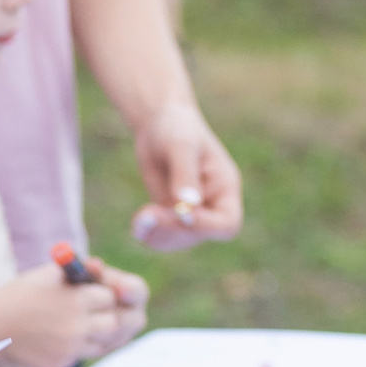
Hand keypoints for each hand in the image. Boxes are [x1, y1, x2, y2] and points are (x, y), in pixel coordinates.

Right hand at [0, 251, 148, 366]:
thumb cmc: (20, 295)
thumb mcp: (48, 275)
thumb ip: (77, 272)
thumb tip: (101, 268)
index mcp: (76, 299)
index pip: (109, 298)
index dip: (101, 296)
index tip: (93, 296)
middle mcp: (77, 326)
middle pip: (112, 324)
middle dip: (104, 317)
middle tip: (93, 314)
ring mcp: (69, 348)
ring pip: (99, 344)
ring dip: (92, 335)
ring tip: (72, 325)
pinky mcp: (61, 363)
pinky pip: (80, 356)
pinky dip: (74, 348)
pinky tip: (55, 339)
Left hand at [132, 102, 242, 242]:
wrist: (158, 125)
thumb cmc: (176, 128)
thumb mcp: (181, 146)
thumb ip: (185, 175)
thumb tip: (188, 206)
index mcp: (225, 188)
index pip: (227, 224)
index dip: (206, 226)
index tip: (181, 214)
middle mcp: (211, 206)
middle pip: (199, 235)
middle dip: (172, 229)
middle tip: (146, 215)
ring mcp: (191, 214)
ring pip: (179, 241)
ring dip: (158, 235)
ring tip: (140, 219)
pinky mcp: (171, 216)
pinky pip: (163, 237)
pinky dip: (149, 234)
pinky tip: (139, 224)